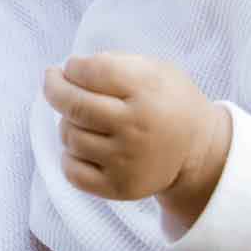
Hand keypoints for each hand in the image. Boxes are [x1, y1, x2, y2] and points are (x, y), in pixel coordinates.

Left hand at [43, 52, 230, 220]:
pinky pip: (72, 171)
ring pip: (70, 136)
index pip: (94, 72)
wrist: (197, 151)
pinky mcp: (118, 187)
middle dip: (54, 88)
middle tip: (52, 80)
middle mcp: (136, 127)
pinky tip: (82, 147)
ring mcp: (126, 161)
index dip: (74, 66)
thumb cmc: (168, 103)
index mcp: (148, 91)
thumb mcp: (156, 70)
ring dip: (67, 123)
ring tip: (81, 118)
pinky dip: (69, 156)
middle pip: (75, 105)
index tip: (72, 67)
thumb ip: (117, 63)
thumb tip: (71, 70)